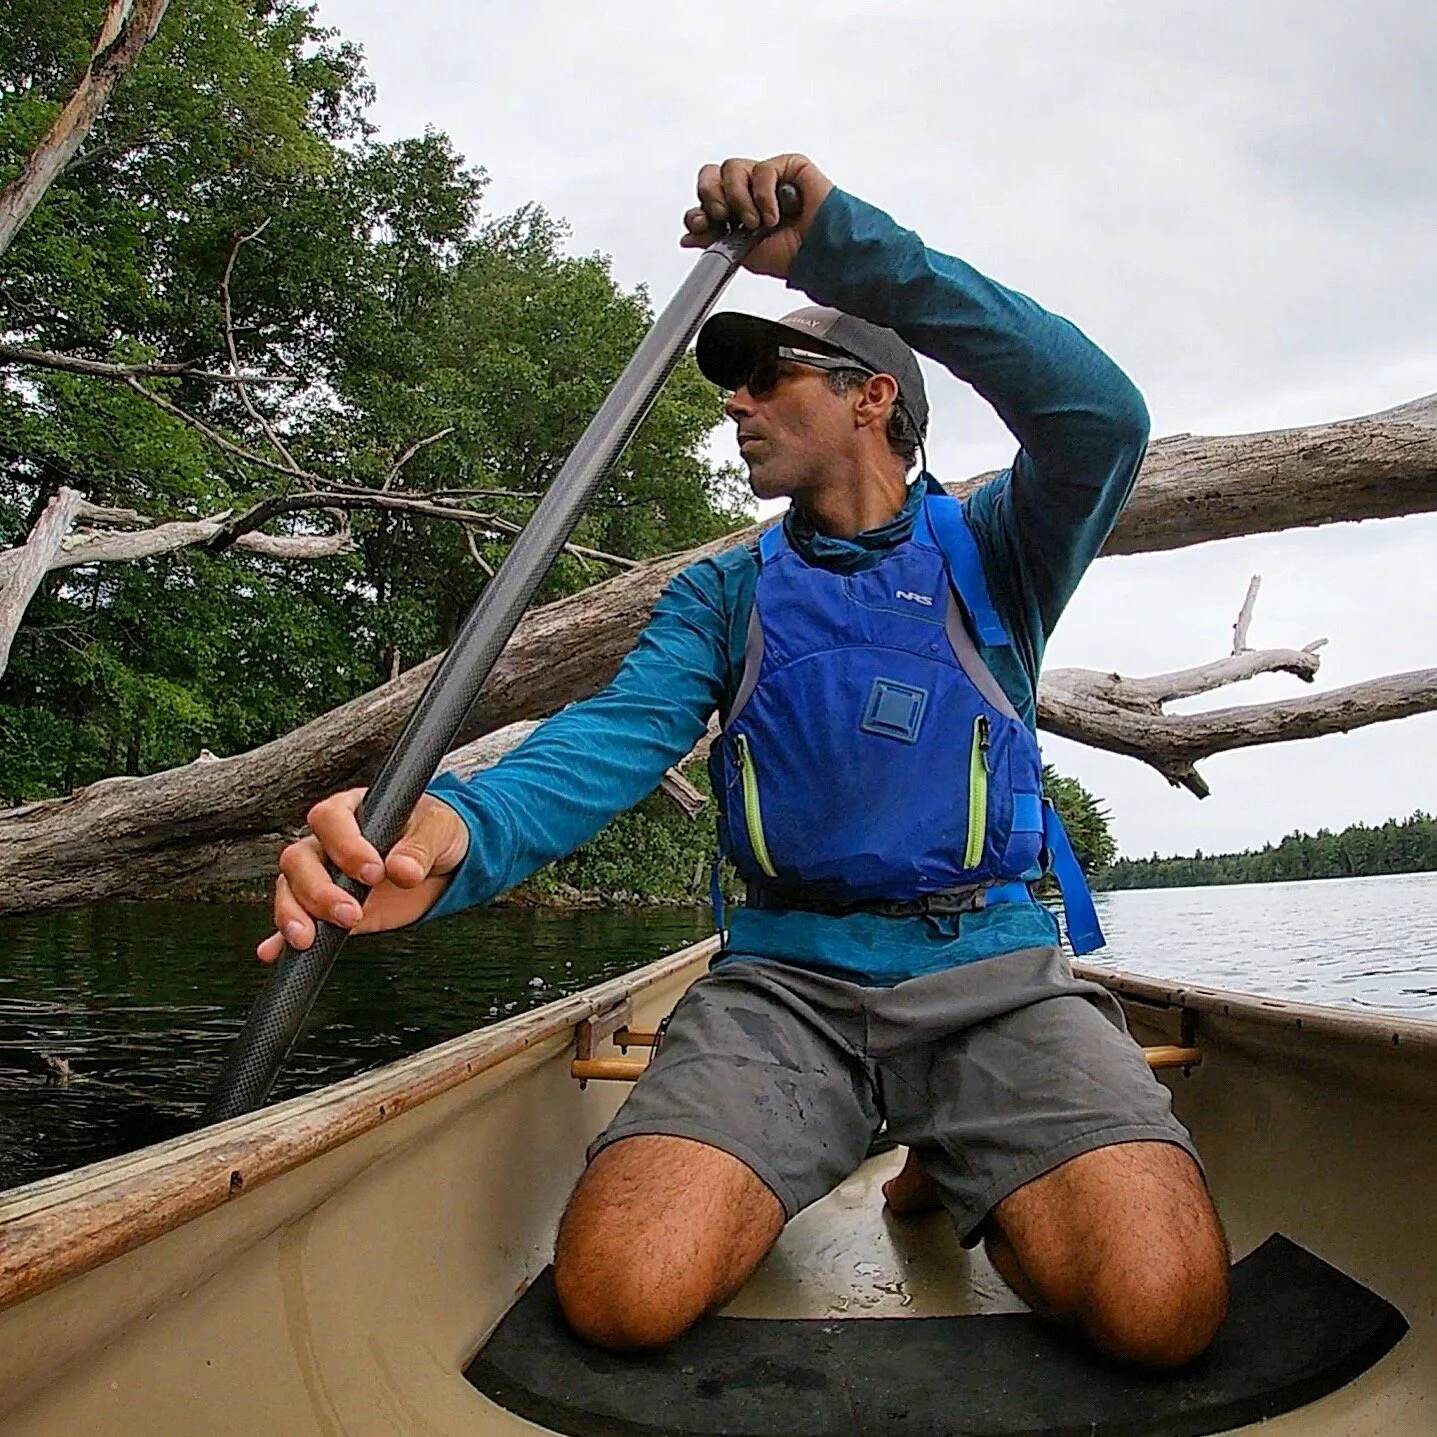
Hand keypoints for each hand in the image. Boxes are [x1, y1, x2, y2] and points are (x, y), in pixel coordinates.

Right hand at [256, 788, 469, 961]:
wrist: (442, 862)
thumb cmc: (434, 832)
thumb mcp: (438, 830)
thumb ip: (420, 847)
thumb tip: (402, 870)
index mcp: (354, 810)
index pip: (330, 819)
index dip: (345, 845)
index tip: (373, 872)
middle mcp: (329, 842)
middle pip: (299, 859)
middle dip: (318, 890)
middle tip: (350, 913)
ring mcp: (324, 875)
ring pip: (290, 888)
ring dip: (295, 913)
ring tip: (310, 939)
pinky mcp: (326, 908)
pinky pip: (296, 920)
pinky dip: (281, 938)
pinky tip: (275, 952)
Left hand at [680, 153, 832, 277]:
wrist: (819, 255)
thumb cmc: (790, 256)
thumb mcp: (742, 254)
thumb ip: (713, 242)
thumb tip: (686, 237)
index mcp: (735, 210)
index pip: (705, 197)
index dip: (698, 209)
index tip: (701, 224)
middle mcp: (747, 191)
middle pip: (711, 174)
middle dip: (711, 196)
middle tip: (724, 216)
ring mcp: (766, 178)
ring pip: (731, 168)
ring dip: (739, 199)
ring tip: (757, 222)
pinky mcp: (787, 166)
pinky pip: (762, 169)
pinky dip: (765, 195)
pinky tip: (776, 214)